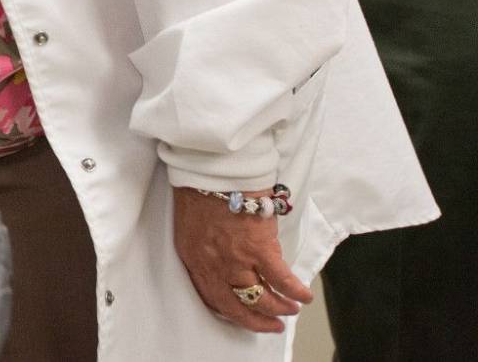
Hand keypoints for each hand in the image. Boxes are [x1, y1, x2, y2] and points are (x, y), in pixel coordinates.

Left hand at [171, 187, 313, 333]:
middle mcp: (213, 264)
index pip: (209, 295)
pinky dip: (295, 291)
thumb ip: (205, 246)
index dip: (228, 311)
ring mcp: (237, 259)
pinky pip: (281, 279)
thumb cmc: (199, 188)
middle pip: (235, 305)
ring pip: (260, 297)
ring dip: (278, 307)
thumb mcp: (190, 224)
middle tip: (271, 326)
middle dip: (255, 320)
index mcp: (193, 256)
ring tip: (291, 309)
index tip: (241, 317)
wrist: (212, 169)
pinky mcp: (260, 248)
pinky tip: (304, 296)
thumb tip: (223, 259)